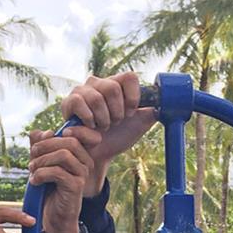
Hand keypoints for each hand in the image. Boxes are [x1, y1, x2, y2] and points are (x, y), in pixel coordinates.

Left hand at [27, 126, 102, 232]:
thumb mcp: (41, 163)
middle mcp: (85, 162)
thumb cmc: (48, 188)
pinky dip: (41, 174)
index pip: (75, 134)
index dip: (57, 133)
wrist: (54, 216)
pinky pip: (57, 172)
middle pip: (69, 141)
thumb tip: (37, 132)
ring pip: (63, 155)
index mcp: (80, 154)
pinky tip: (34, 181)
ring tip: (32, 169)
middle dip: (45, 146)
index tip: (40, 143)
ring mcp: (82, 174)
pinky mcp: (76, 186)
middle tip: (32, 155)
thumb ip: (39, 146)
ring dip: (42, 160)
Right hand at [59, 72, 156, 194]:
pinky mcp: (69, 101)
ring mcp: (83, 90)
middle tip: (115, 123)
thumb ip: (151, 112)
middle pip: (112, 87)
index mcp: (117, 85)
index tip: (131, 113)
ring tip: (103, 128)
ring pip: (97, 98)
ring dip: (103, 120)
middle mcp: (99, 83)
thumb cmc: (118, 137)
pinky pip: (80, 103)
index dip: (132, 97)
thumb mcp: (139, 125)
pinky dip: (89, 120)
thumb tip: (162, 103)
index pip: (129, 77)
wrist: (99, 155)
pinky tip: (91, 127)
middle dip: (117, 112)